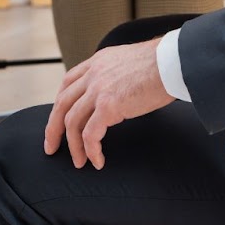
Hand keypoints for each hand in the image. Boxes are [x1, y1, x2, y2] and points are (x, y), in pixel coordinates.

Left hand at [44, 38, 173, 168]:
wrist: (173, 62)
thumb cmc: (162, 64)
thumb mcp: (129, 62)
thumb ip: (116, 74)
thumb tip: (118, 92)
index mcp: (97, 62)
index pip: (68, 83)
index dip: (60, 104)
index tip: (58, 120)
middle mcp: (93, 74)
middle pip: (62, 104)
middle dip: (53, 128)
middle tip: (51, 147)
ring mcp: (98, 89)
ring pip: (72, 122)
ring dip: (74, 146)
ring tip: (79, 162)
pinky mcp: (108, 106)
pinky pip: (90, 134)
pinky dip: (91, 150)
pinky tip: (97, 161)